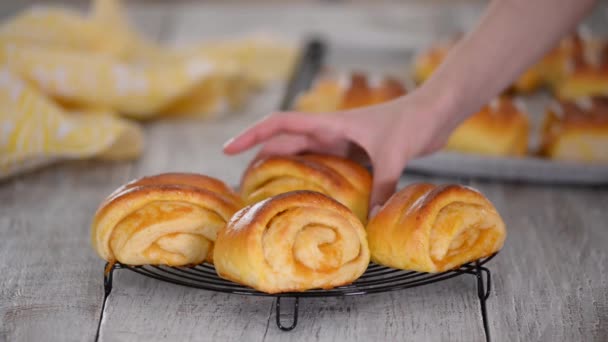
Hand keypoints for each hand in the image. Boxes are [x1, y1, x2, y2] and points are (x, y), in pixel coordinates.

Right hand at [223, 89, 455, 209]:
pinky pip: (326, 170)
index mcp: (329, 123)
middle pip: (284, 145)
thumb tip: (370, 219)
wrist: (434, 113)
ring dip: (284, 173)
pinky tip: (311, 201)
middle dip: (260, 161)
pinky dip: (315, 182)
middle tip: (243, 188)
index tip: (227, 149)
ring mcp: (341, 144)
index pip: (280, 123)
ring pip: (303, 159)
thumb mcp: (394, 153)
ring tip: (268, 197)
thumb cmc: (412, 120)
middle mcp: (329, 133)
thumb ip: (381, 184)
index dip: (251, 134)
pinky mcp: (355, 155)